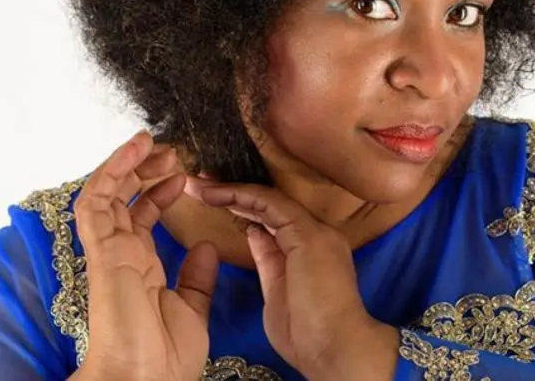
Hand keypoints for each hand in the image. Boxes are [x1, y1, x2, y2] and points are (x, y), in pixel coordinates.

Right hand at [72, 131, 218, 380]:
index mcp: (140, 266)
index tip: (182, 176)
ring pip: (105, 194)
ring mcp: (108, 250)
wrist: (146, 380)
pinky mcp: (102, 251)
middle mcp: (121, 254)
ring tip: (150, 142)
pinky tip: (132, 151)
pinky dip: (111, 172)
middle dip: (142, 171)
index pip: (142, 218)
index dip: (159, 193)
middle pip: (122, 199)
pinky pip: (96, 203)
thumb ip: (194, 277)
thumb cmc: (165, 354)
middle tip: (168, 152)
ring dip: (126, 164)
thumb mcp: (191, 308)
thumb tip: (204, 247)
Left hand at [184, 177, 398, 380]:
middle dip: (233, 194)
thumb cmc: (307, 335)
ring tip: (198, 185)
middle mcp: (316, 234)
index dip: (242, 209)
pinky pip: (270, 205)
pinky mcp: (307, 235)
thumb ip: (268, 261)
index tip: (214, 202)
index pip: (274, 220)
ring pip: (268, 200)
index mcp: (311, 250)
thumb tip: (255, 233)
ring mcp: (314, 232)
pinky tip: (215, 194)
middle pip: (270, 205)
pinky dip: (241, 196)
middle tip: (200, 184)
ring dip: (230, 190)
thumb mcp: (277, 293)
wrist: (336, 349)